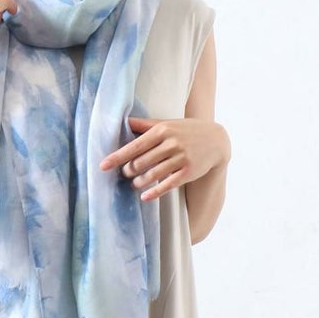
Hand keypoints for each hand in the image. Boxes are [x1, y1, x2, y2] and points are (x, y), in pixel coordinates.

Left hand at [100, 117, 229, 201]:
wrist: (216, 140)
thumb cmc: (185, 131)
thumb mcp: (166, 124)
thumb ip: (144, 125)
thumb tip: (122, 121)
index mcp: (162, 130)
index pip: (134, 145)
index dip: (117, 157)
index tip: (102, 166)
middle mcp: (171, 143)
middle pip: (141, 162)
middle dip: (128, 171)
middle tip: (123, 174)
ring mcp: (181, 158)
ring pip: (152, 174)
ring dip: (139, 182)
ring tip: (134, 183)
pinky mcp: (189, 172)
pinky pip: (167, 185)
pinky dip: (154, 192)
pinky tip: (145, 196)